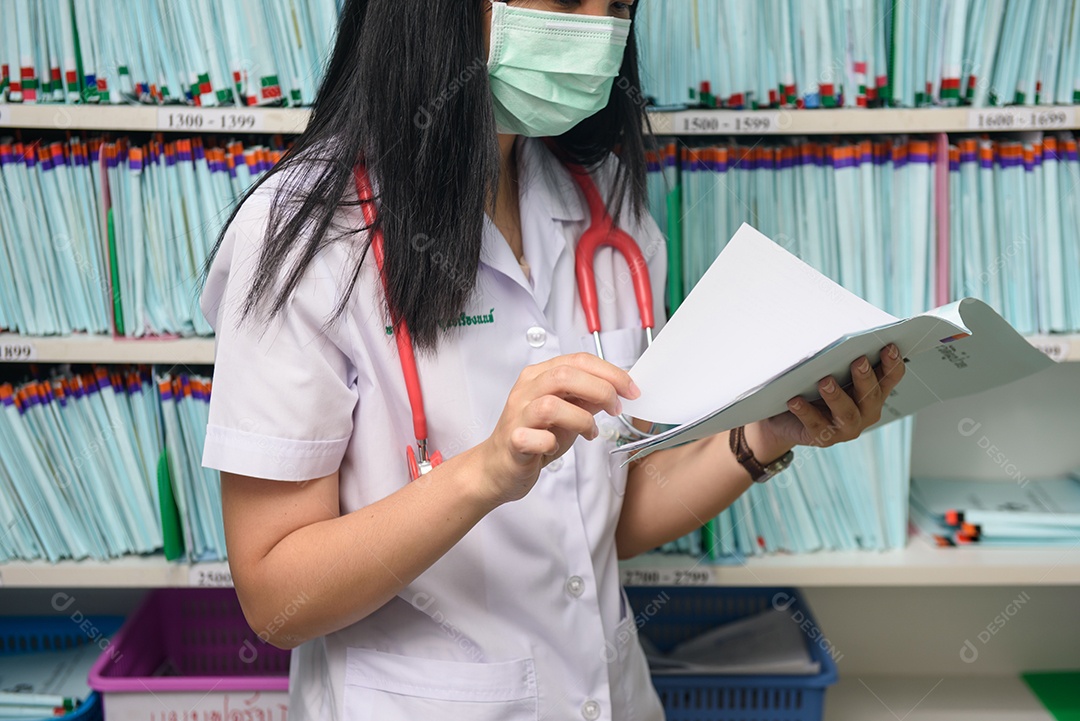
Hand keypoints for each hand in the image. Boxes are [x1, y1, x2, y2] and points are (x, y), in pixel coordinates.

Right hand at [476, 353, 639, 505]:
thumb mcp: (567, 413)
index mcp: (539, 376)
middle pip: (565, 375)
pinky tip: (556, 446)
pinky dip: (552, 442)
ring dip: (580, 419)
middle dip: (600, 389)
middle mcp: (526, 391)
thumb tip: (618, 389)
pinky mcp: (512, 441)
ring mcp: (516, 415)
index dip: (610, 372)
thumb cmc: (532, 437)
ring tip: (589, 432)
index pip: (577, 360)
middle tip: (616, 408)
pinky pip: (534, 438)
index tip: (631, 389)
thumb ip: (589, 399)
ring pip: (551, 405)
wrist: (497, 467)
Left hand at [750, 344, 906, 454]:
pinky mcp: (824, 438)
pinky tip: (795, 400)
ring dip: (837, 396)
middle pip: (871, 395)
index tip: (889, 346)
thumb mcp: (831, 373)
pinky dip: (805, 412)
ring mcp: (846, 428)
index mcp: (872, 392)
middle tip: (858, 361)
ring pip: (847, 413)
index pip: (890, 378)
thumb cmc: (813, 390)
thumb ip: (839, 361)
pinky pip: (816, 425)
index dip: (892, 363)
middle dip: (866, 378)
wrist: (787, 420)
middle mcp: (865, 412)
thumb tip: (836, 338)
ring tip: (824, 381)